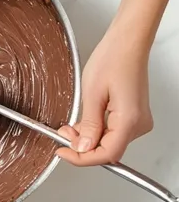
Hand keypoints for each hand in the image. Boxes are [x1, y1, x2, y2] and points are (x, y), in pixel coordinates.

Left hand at [56, 25, 152, 165]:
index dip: (81, 158)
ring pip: (108, 142)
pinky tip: (83, 123)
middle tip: (62, 135)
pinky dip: (95, 131)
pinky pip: (112, 132)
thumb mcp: (92, 95)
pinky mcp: (133, 116)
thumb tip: (82, 148)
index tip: (63, 152)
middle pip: (107, 150)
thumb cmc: (113, 60)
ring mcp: (138, 120)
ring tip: (69, 127)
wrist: (127, 43)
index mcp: (130, 120)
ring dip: (87, 139)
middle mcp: (138, 123)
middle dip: (81, 146)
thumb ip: (89, 125)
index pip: (106, 155)